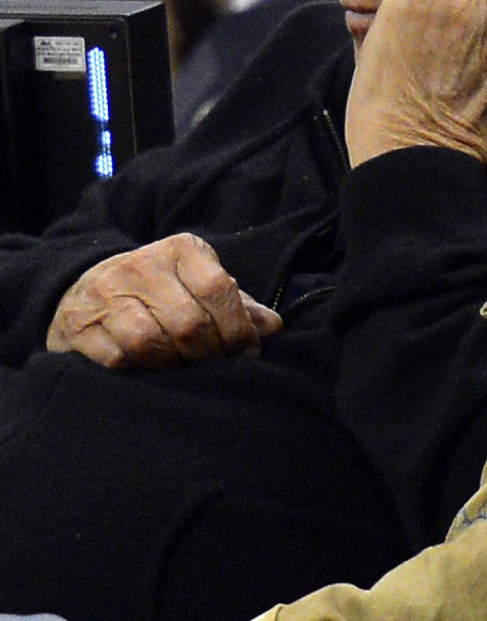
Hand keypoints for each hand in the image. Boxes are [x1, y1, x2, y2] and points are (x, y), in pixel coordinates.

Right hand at [46, 233, 282, 369]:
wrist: (84, 289)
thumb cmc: (160, 293)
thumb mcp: (201, 286)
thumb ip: (239, 306)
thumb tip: (273, 327)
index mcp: (181, 250)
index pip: (217, 289)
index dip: (237, 329)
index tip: (244, 351)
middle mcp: (142, 266)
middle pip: (188, 323)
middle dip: (208, 353)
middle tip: (212, 365)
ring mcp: (105, 295)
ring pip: (148, 341)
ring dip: (171, 364)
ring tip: (179, 365)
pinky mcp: (79, 326)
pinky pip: (116, 359)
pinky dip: (137, 371)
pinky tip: (146, 368)